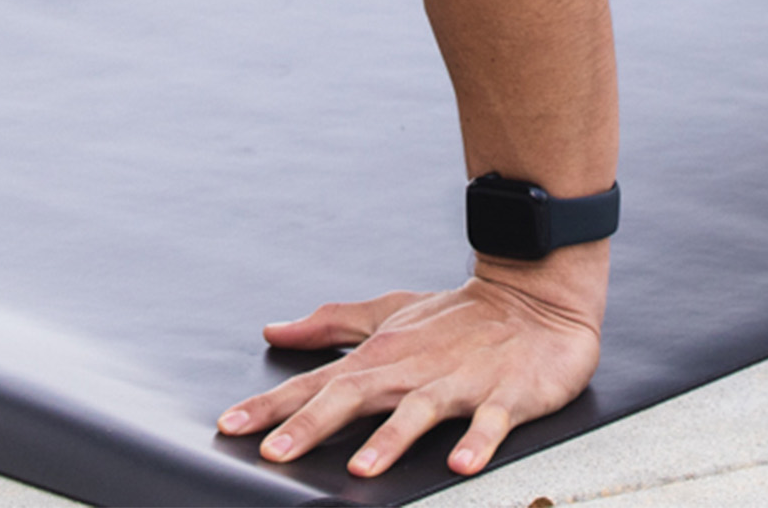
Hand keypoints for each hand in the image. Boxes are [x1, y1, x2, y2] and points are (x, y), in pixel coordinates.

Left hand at [219, 251, 603, 479]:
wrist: (536, 297)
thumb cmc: (459, 315)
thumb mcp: (389, 315)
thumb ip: (331, 325)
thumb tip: (275, 331)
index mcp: (381, 356)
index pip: (315, 382)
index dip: (271, 405)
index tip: (231, 425)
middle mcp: (412, 370)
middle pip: (354, 397)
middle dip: (312, 425)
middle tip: (275, 451)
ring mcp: (458, 382)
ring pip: (418, 413)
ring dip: (390, 440)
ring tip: (361, 469)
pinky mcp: (505, 395)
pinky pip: (490, 422)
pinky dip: (478, 441)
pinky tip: (462, 463)